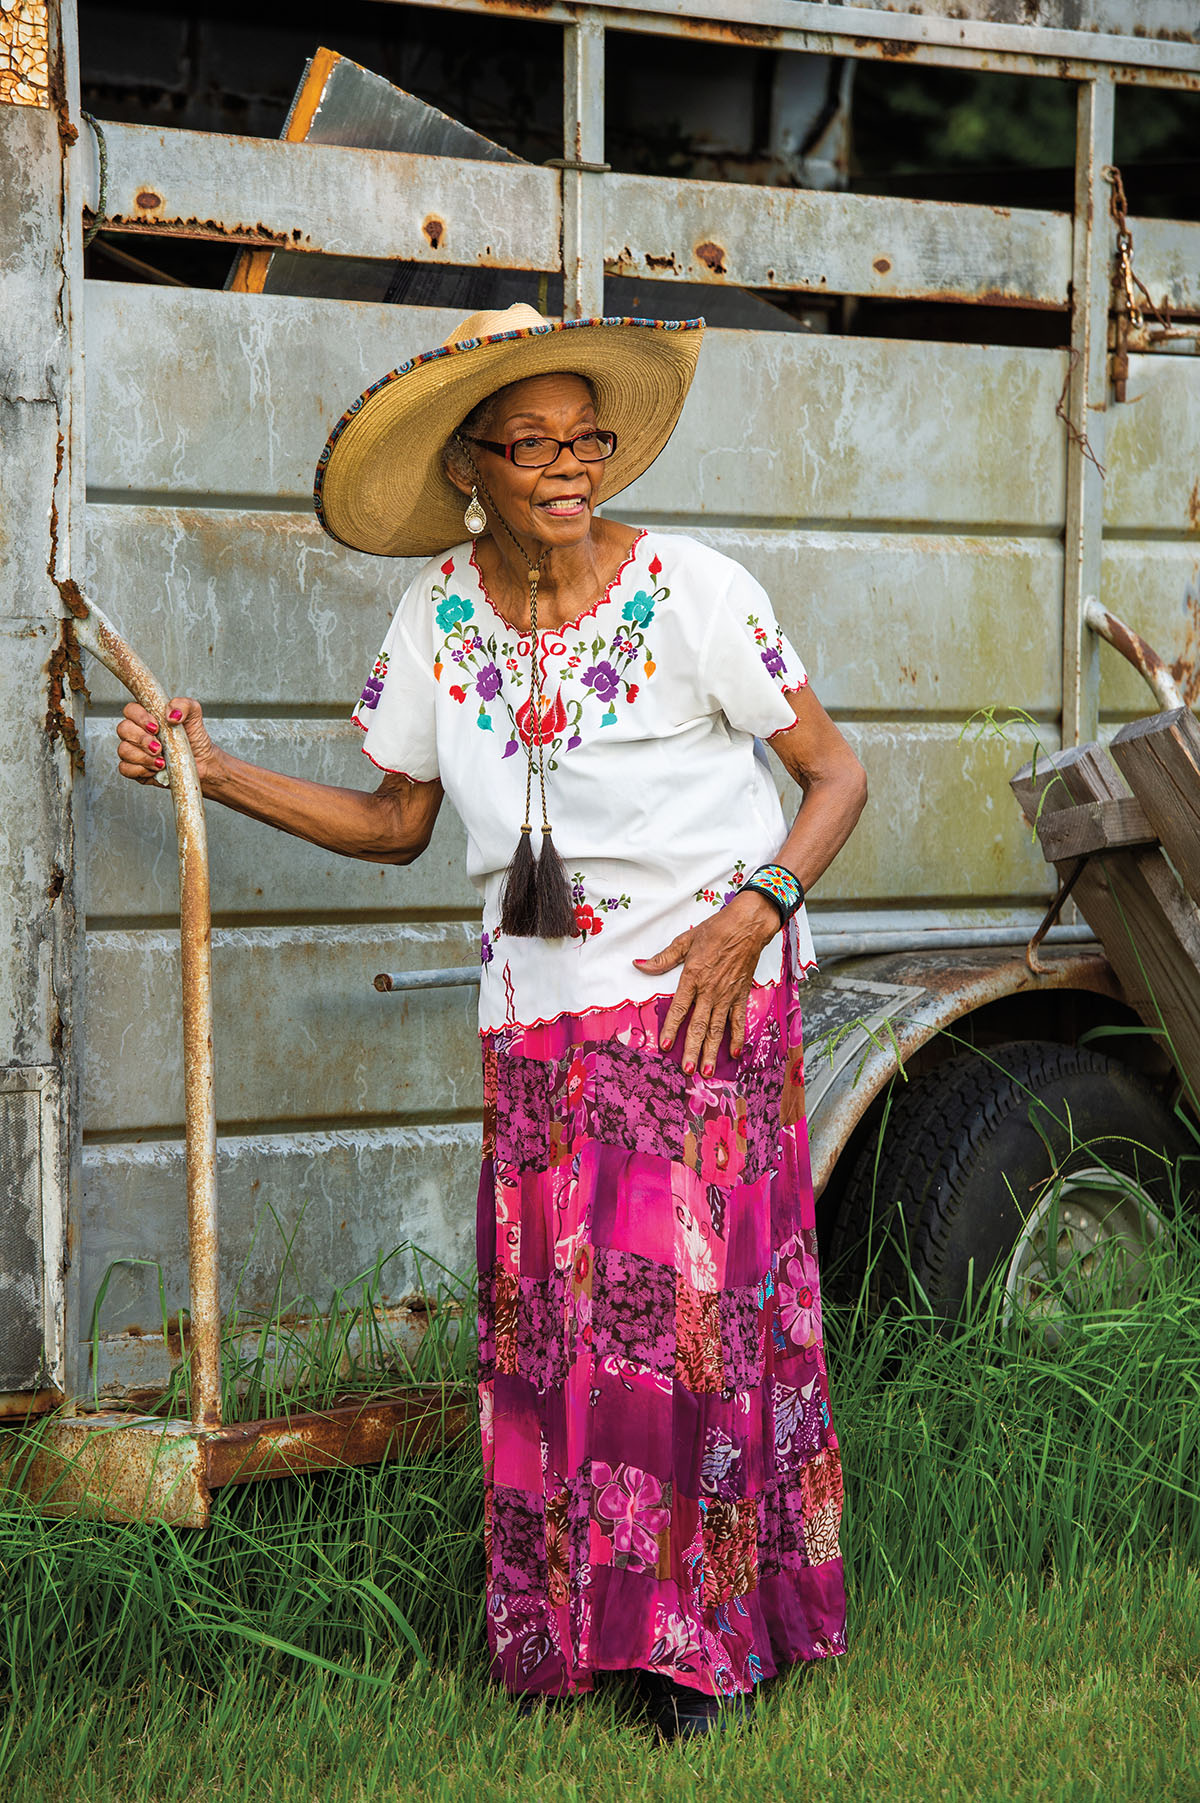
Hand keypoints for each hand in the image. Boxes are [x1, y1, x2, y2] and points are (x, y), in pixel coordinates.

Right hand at [116, 698, 218, 785]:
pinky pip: (125, 769)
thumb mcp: (194, 715)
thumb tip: (171, 714)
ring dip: (143, 757)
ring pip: (123, 750)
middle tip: (159, 747)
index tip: (156, 727)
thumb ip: (184, 705)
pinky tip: (155, 769)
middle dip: (141, 739)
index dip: (139, 718)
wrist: (202, 762)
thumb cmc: (194, 737)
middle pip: (123, 729)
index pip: (130, 710)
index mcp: (146, 716)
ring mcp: (134, 750)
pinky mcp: (136, 769)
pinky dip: (140, 770)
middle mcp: (137, 732)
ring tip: (162, 761)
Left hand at [633, 890, 778, 1071]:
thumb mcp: (685, 941)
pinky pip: (739, 1020)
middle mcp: (710, 991)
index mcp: (693, 977)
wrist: (747, 925)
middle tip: (688, 1071)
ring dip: (712, 1051)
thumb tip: (639, 965)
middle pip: (699, 1025)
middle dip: (692, 1050)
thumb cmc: (715, 931)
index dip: (672, 1028)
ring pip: (718, 1028)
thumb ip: (663, 958)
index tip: (666, 1046)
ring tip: (708, 1071)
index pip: (680, 1009)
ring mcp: (727, 995)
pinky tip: (734, 1053)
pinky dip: (738, 1037)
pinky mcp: (741, 995)